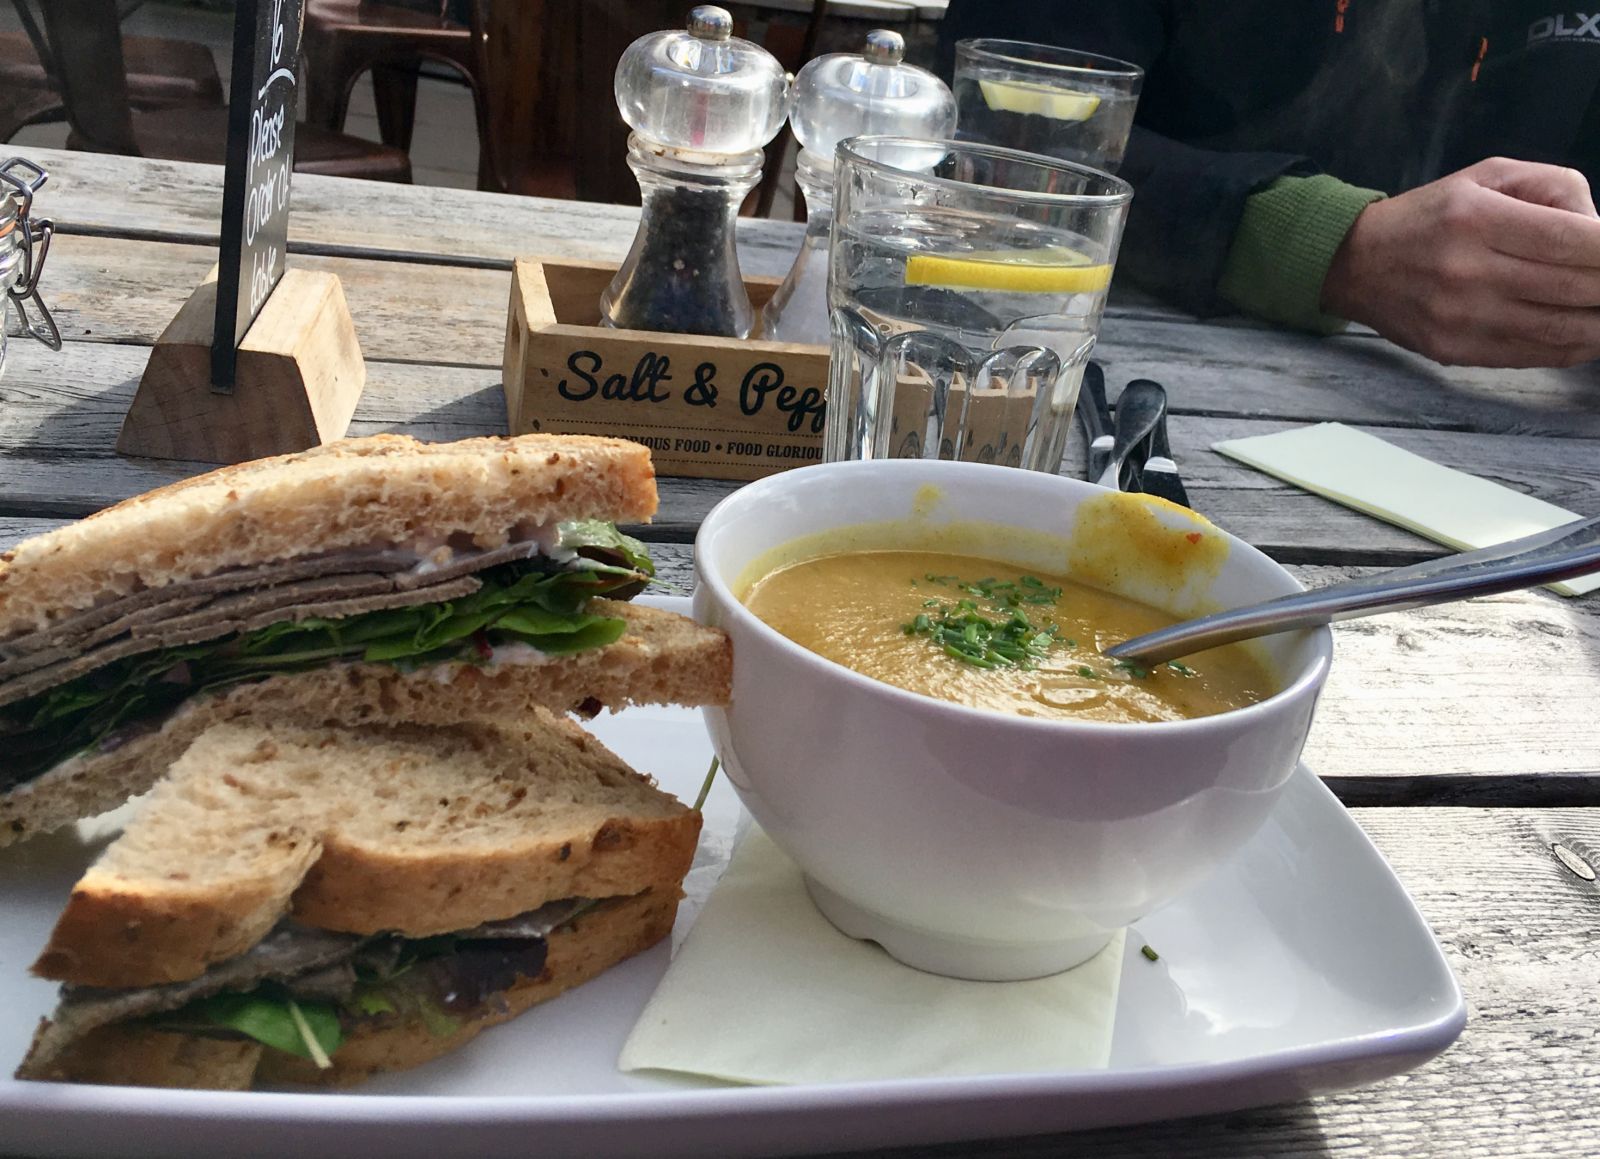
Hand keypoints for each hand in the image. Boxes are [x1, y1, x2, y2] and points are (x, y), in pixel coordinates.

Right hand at [1320, 157, 1599, 367]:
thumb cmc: (1429, 217)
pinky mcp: (1456, 350)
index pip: (1575, 241)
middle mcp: (1468, 271)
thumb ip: (1555, 189)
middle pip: (1576, 288)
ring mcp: (1461, 318)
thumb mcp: (1488, 176)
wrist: (1354, 264)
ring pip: (1563, 329)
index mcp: (1478, 218)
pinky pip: (1535, 355)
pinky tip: (1588, 330)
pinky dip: (1575, 346)